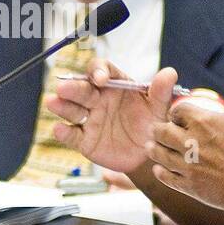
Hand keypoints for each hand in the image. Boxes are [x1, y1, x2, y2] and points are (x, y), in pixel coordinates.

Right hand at [47, 59, 177, 175]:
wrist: (148, 154)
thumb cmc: (152, 124)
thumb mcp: (159, 108)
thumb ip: (161, 91)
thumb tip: (170, 73)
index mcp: (115, 85)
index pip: (101, 70)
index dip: (98, 70)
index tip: (100, 78)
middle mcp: (98, 98)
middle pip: (82, 89)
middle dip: (73, 88)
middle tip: (64, 88)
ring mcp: (89, 119)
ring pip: (72, 110)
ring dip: (62, 106)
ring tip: (53, 103)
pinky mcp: (84, 140)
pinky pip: (72, 135)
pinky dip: (63, 133)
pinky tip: (59, 130)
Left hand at [145, 56, 223, 214]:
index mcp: (204, 122)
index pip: (177, 110)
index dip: (178, 112)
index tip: (181, 116)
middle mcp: (190, 142)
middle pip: (161, 130)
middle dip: (161, 128)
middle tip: (161, 129)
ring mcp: (188, 166)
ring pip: (159, 154)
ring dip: (156, 148)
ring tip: (154, 146)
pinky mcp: (190, 187)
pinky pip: (166, 177)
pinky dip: (161, 172)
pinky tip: (161, 169)